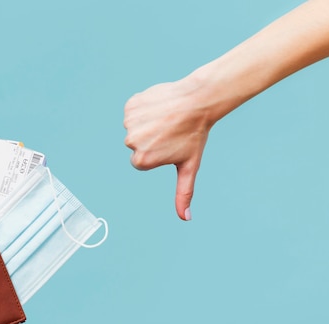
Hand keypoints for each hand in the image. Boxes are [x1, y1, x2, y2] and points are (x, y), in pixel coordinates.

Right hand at [124, 74, 215, 220]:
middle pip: (137, 144)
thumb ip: (183, 193)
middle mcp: (132, 142)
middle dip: (152, 138)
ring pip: (136, 127)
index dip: (158, 152)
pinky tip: (160, 107)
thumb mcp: (189, 167)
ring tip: (167, 118)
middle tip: (171, 130)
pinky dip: (144, 108)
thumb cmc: (195, 136)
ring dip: (148, 122)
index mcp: (142, 160)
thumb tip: (185, 218)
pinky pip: (134, 110)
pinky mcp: (131, 105)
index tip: (171, 144)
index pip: (143, 160)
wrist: (198, 101)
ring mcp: (130, 122)